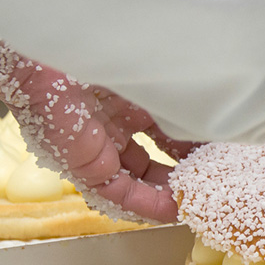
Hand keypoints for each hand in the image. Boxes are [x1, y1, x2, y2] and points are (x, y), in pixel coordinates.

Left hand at [0, 43, 197, 222]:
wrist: (48, 55)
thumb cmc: (99, 56)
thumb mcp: (149, 83)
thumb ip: (177, 103)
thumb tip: (213, 123)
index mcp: (127, 105)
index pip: (166, 134)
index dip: (190, 148)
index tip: (216, 157)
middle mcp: (113, 130)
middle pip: (154, 161)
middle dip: (183, 173)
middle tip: (211, 183)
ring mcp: (99, 149)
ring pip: (139, 180)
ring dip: (168, 193)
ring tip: (198, 202)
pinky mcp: (86, 166)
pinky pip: (119, 193)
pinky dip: (147, 203)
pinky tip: (174, 209)